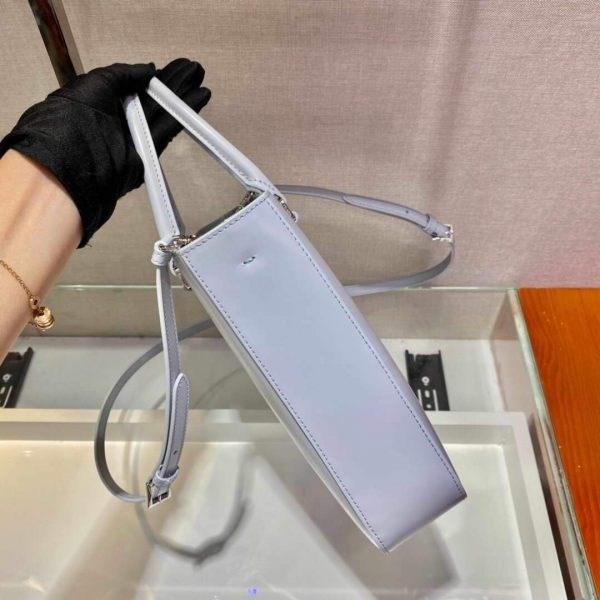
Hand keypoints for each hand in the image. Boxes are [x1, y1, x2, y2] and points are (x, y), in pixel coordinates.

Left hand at [0, 59, 210, 247]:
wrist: (75, 160)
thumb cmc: (79, 114)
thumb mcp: (97, 82)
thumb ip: (125, 73)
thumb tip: (151, 71)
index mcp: (103, 99)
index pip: (136, 85)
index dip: (158, 76)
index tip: (179, 67)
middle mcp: (120, 118)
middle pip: (153, 98)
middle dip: (175, 84)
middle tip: (197, 70)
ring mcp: (134, 137)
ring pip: (164, 113)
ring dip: (184, 99)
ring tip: (203, 82)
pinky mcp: (147, 154)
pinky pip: (167, 130)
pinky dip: (183, 117)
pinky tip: (198, 102)